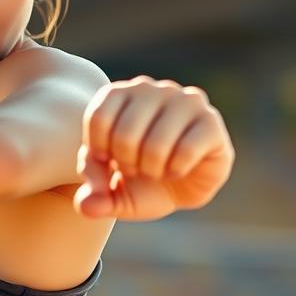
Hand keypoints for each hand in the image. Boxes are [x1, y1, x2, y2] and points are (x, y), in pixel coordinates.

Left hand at [73, 76, 234, 220]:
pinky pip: (186, 150)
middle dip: (127, 165)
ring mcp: (183, 100)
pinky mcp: (210, 120)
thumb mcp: (111, 193)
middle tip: (135, 170)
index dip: (98, 153)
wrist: (180, 187)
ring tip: (156, 170)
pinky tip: (177, 170)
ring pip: (156, 144)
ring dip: (152, 170)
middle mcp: (151, 89)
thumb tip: (85, 207)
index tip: (108, 163)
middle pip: (125, 133)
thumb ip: (93, 197)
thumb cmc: (140, 180)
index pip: (99, 118)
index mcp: (119, 94)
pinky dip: (176, 171)